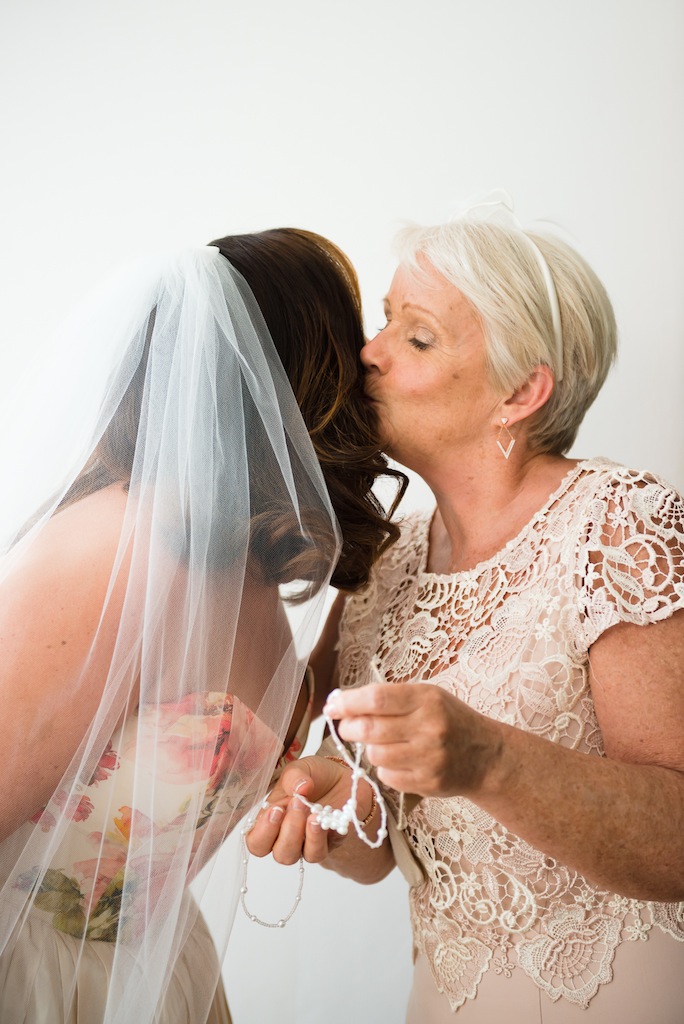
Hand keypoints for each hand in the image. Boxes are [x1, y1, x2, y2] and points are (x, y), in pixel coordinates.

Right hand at [246, 755, 373, 864]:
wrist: (343, 777)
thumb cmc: (315, 775)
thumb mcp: (300, 768)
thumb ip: (293, 777)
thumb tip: (300, 788)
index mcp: (271, 820)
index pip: (256, 841)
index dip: (262, 832)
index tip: (276, 810)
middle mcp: (285, 837)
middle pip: (276, 853)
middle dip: (285, 830)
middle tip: (296, 803)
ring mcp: (305, 844)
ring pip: (293, 857)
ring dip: (298, 835)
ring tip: (310, 812)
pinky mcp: (326, 845)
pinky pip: (316, 853)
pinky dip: (316, 837)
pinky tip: (319, 819)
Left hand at [324, 683, 501, 798]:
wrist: (486, 756)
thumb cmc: (449, 720)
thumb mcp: (427, 697)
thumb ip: (390, 699)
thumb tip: (344, 703)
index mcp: (427, 699)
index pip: (377, 699)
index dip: (348, 702)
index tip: (332, 705)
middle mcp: (429, 728)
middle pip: (370, 729)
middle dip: (349, 727)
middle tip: (346, 726)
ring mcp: (429, 758)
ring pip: (375, 755)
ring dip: (369, 749)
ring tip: (380, 743)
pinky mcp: (427, 783)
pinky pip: (387, 776)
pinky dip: (384, 768)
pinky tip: (397, 760)